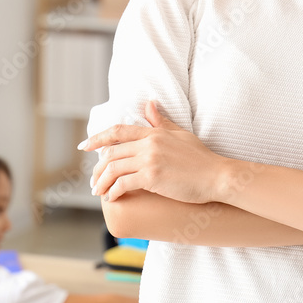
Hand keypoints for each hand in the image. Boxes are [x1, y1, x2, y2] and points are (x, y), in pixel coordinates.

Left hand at [82, 101, 224, 202]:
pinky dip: (113, 191)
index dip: (97, 138)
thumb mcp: (180, 135)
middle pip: (111, 153)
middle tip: (93, 181)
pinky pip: (123, 183)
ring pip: (113, 169)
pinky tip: (112, 198)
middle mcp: (148, 144)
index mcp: (153, 133)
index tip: (84, 147)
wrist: (218, 176)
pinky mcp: (152, 177)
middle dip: (97, 169)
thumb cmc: (201, 159)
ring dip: (101, 182)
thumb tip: (148, 104)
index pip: (117, 132)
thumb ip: (161, 122)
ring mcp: (150, 160)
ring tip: (99, 192)